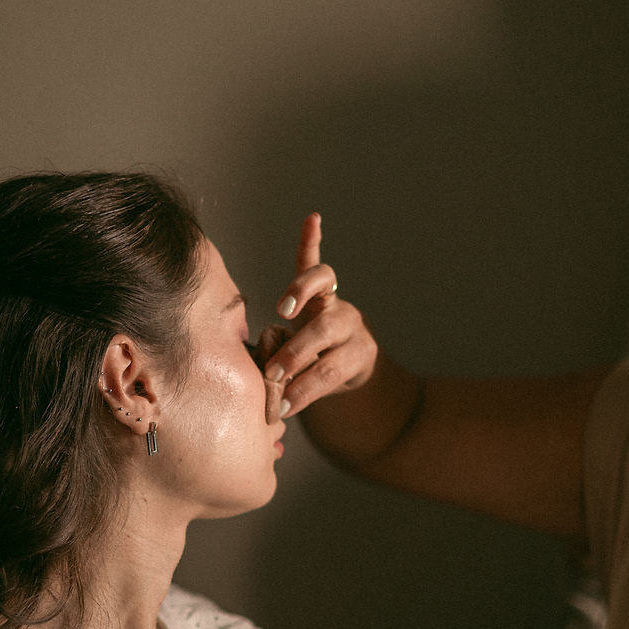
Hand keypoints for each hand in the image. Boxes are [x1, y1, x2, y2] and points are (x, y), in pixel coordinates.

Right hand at [259, 213, 376, 421]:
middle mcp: (350, 323)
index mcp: (356, 354)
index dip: (306, 390)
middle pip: (324, 330)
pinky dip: (311, 241)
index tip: (285, 409)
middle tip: (274, 375)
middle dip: (296, 354)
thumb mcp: (316, 390)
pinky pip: (313, 261)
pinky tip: (313, 219)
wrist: (350, 364)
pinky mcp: (320, 288)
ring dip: (299, 295)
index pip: (329, 371)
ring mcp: (335, 302)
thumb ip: (294, 386)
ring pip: (322, 288)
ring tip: (282, 310)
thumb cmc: (325, 379)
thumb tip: (272, 391)